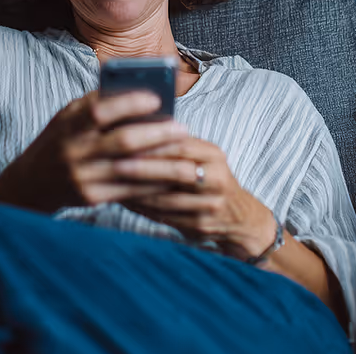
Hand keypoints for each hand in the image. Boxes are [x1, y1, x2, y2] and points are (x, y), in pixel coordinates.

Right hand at [0, 89, 189, 215]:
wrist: (32, 182)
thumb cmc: (59, 138)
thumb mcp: (68, 115)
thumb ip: (98, 103)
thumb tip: (139, 91)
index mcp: (69, 124)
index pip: (100, 111)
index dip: (129, 104)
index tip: (157, 98)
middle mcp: (74, 151)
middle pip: (122, 142)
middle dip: (157, 135)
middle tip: (184, 129)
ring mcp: (83, 177)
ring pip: (131, 171)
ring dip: (163, 165)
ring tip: (188, 160)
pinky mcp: (91, 199)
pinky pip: (129, 192)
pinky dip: (153, 185)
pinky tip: (172, 180)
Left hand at [113, 136, 276, 258]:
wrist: (240, 219)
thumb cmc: (210, 179)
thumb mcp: (203, 157)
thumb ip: (177, 146)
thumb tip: (136, 129)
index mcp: (214, 155)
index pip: (182, 145)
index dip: (154, 143)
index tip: (127, 138)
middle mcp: (216, 178)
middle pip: (176, 172)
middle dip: (145, 168)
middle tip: (117, 164)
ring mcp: (210, 205)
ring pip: (168, 198)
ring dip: (139, 192)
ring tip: (115, 185)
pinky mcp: (200, 225)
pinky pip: (166, 217)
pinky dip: (144, 209)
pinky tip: (126, 202)